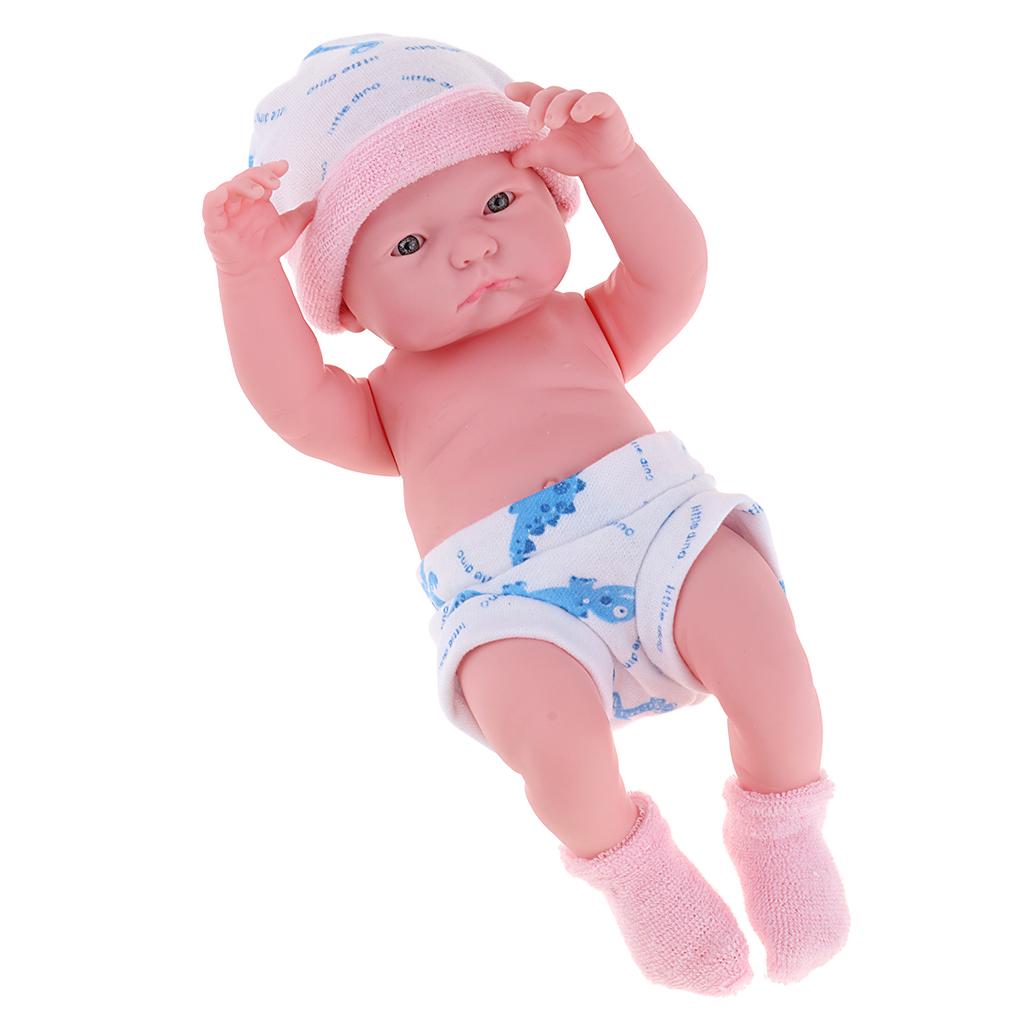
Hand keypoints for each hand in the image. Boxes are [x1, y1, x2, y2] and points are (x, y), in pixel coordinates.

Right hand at [202, 160, 315, 276]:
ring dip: (243, 185)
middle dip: (260, 176)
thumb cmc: (269, 248)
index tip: (284, 166)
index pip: (261, 176)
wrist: (255, 270)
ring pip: (229, 187)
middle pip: (246, 178)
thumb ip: (303, 213)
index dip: (271, 169)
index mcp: (256, 197)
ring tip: (260, 192)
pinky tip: (225, 193)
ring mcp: (226, 209)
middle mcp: (240, 200)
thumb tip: (320, 200)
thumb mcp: (290, 228)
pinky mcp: (213, 222)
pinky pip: (210, 205)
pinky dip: (215, 197)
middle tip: (276, 183)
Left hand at [504, 82, 635, 177]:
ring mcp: (587, 103)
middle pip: (550, 94)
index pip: (535, 95)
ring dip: (559, 107)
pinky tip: (578, 115)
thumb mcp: (549, 156)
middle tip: (534, 126)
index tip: (509, 91)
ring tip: (552, 124)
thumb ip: (529, 154)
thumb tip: (510, 159)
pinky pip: (596, 99)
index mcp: (552, 109)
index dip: (522, 90)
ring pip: (570, 96)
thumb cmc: (577, 156)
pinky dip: (586, 105)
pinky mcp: (607, 107)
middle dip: (539, 107)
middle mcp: (568, 102)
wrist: (605, 167)